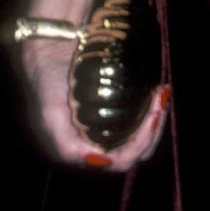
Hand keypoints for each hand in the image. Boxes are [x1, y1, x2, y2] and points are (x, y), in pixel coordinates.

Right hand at [20, 37, 168, 171]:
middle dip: (154, 127)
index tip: (153, 115)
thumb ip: (67, 144)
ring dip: (155, 116)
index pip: (121, 160)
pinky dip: (150, 106)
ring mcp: (104, 127)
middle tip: (162, 95)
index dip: (141, 142)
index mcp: (80, 151)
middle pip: (136, 150)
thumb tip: (101, 161)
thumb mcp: (50, 114)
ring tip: (163, 92)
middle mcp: (94, 144)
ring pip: (140, 135)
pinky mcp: (112, 109)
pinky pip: (137, 117)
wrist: (47, 49)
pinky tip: (156, 88)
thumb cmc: (46, 82)